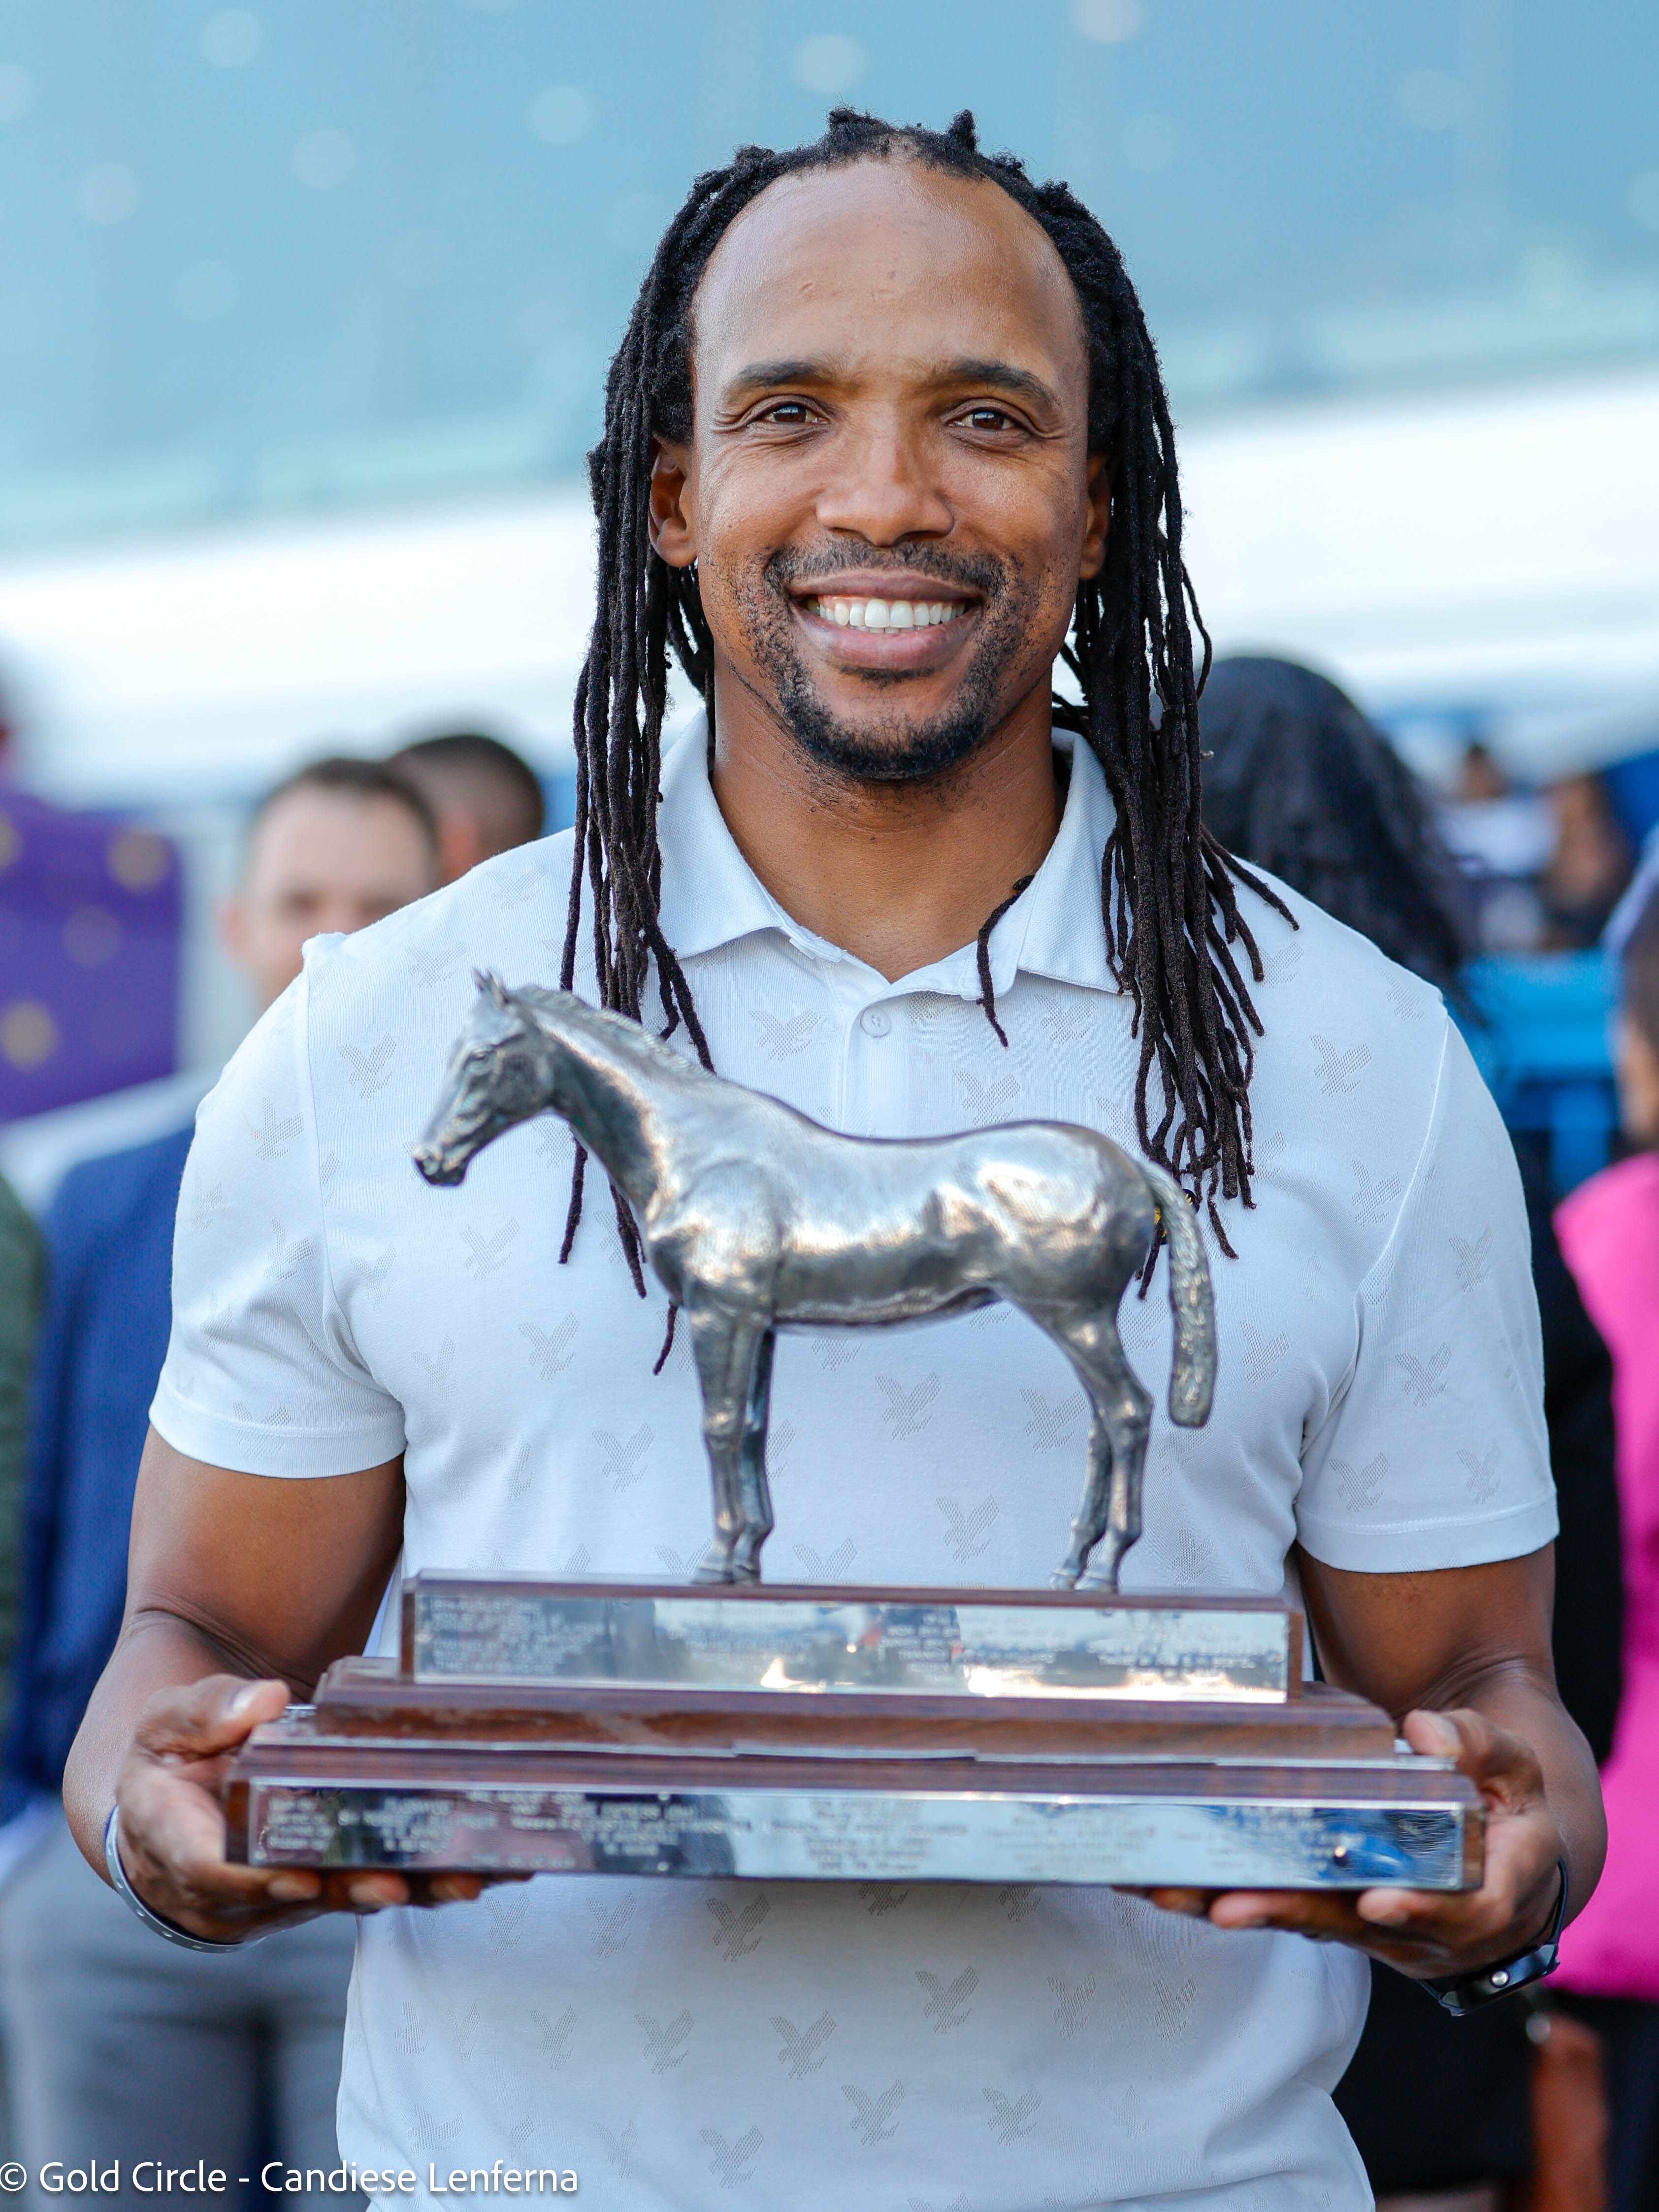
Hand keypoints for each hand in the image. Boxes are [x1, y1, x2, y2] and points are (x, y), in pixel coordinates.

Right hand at [113, 1674, 503, 1942]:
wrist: (168, 1807)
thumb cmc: (166, 1762)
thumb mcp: (163, 1725)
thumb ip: (203, 1712)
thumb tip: (267, 1700)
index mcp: (179, 1847)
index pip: (217, 1874)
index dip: (260, 1881)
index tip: (302, 1875)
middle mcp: (232, 1890)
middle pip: (298, 1897)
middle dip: (355, 1891)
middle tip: (403, 1882)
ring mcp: (279, 1896)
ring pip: (345, 1899)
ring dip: (409, 1892)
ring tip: (469, 1879)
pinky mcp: (319, 1888)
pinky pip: (369, 1887)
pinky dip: (423, 1882)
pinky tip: (481, 1870)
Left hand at [1138, 1708, 1565, 1975]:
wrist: (1507, 1862)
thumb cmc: (1510, 1809)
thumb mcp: (1516, 1769)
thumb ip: (1480, 1745)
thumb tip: (1425, 1732)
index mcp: (1489, 1892)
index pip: (1459, 1911)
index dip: (1418, 1910)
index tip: (1376, 1903)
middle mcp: (1428, 1925)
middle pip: (1355, 1927)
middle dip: (1290, 1913)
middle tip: (1229, 1906)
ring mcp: (1378, 1929)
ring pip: (1308, 1923)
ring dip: (1242, 1911)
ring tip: (1176, 1894)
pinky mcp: (1340, 1918)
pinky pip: (1287, 1912)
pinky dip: (1233, 1901)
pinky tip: (1174, 1885)